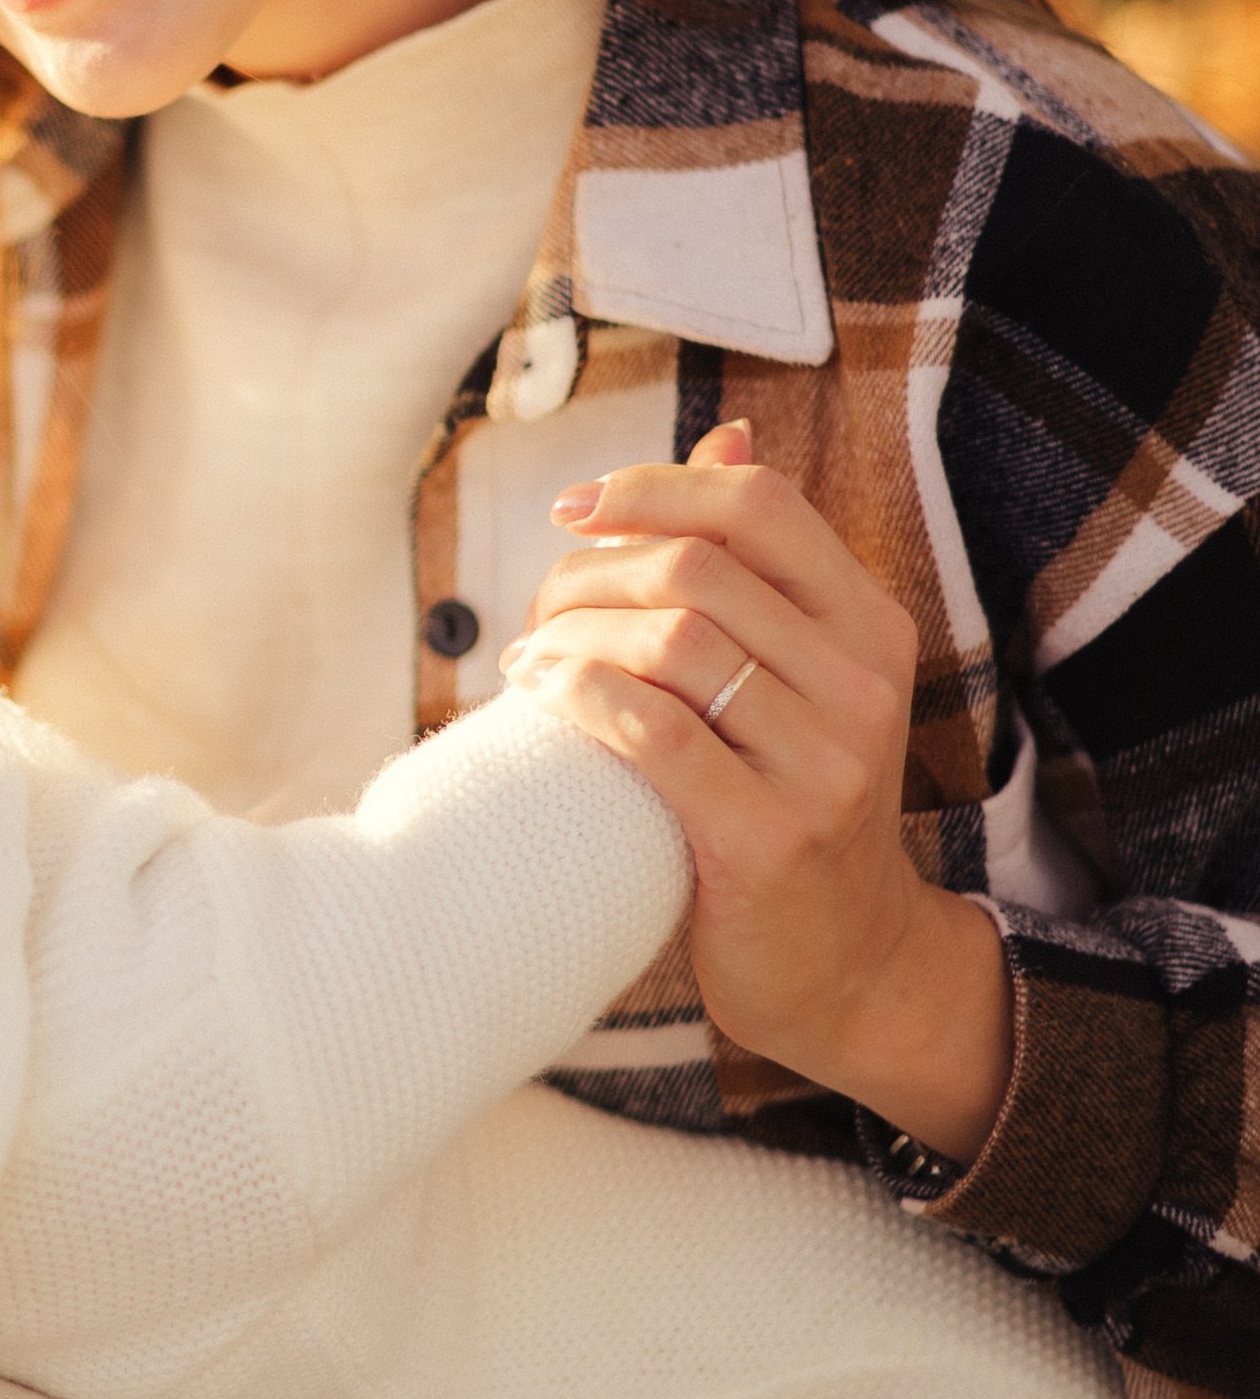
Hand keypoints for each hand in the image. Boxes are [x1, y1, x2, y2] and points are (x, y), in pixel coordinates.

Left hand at [496, 421, 1012, 1162]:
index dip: (652, 487)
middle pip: (697, 566)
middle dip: (590, 572)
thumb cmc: (790, 805)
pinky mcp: (772, 837)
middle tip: (536, 612)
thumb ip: (760, 564)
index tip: (573, 511)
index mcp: (870, 626)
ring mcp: (827, 763)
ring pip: (671, 641)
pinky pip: (655, 732)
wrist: (847, 968)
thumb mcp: (798, 676)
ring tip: (529, 661)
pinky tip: (539, 698)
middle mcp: (864, 684)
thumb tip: (726, 431)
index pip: (759, 503)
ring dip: (572, 636)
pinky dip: (580, 697)